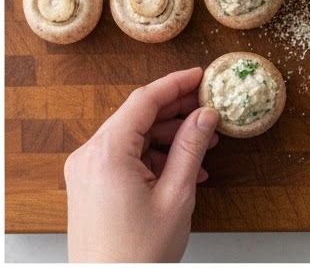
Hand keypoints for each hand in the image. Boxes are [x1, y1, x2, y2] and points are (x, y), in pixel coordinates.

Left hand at [65, 67, 218, 262]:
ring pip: (133, 136)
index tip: (200, 76)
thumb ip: (191, 147)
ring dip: (168, 136)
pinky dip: (153, 156)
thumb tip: (205, 114)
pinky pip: (125, 157)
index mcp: (107, 154)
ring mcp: (85, 173)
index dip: (176, 84)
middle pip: (137, 116)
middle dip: (176, 111)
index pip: (144, 100)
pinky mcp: (89, 187)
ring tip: (203, 144)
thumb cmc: (137, 254)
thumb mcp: (176, 195)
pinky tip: (182, 168)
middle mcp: (89, 157)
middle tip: (208, 107)